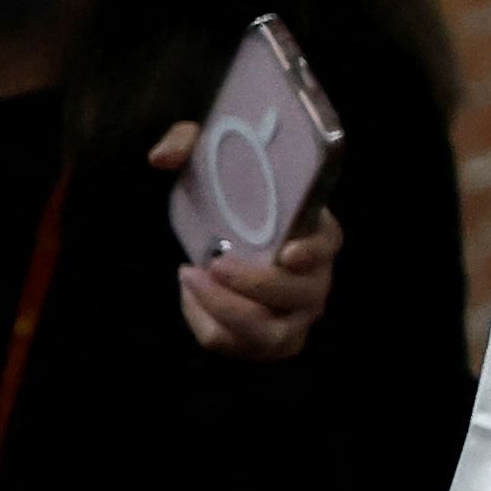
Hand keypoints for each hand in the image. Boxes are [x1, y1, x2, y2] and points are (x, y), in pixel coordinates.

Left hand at [149, 125, 340, 358]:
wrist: (225, 239)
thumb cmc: (229, 198)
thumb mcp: (209, 160)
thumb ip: (187, 144)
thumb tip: (162, 158)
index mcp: (316, 232)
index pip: (328, 243)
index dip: (313, 251)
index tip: (286, 252)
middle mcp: (316, 278)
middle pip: (301, 295)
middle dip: (256, 285)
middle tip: (214, 262)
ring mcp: (296, 316)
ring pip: (273, 333)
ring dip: (229, 311)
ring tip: (190, 277)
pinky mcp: (271, 341)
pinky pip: (240, 346)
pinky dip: (208, 325)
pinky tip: (190, 295)